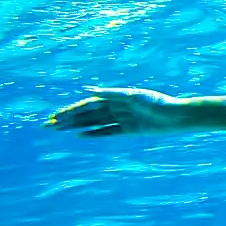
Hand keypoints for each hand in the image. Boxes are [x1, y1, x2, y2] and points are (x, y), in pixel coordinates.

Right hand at [47, 86, 188, 135]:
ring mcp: (122, 119)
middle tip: (48, 125)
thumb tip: (88, 90)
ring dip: (76, 126)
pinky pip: (108, 132)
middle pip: (87, 114)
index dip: (71, 112)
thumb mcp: (132, 96)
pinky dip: (95, 134)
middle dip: (68, 119)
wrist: (176, 116)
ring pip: (94, 123)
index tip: (56, 118)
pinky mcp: (130, 129)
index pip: (87, 105)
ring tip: (59, 130)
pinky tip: (81, 135)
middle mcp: (116, 107)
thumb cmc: (156, 102)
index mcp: (115, 97)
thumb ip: (110, 93)